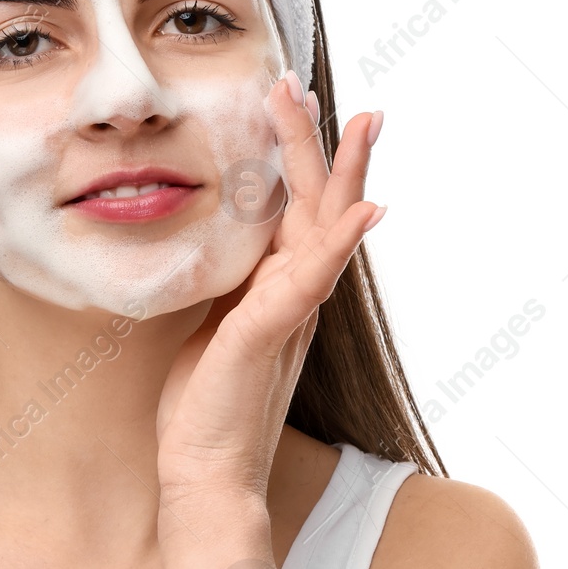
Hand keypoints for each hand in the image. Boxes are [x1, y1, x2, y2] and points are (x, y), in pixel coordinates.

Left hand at [155, 71, 384, 511]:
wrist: (205, 473)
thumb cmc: (205, 405)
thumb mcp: (213, 326)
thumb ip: (231, 287)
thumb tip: (223, 248)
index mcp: (277, 290)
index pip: (298, 212)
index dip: (302, 160)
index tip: (299, 105)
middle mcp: (294, 297)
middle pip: (320, 208)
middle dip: (330, 148)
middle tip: (344, 96)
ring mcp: (287, 314)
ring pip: (321, 229)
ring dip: (342, 174)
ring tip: (362, 124)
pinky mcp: (266, 333)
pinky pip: (308, 280)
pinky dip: (337, 243)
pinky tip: (361, 211)